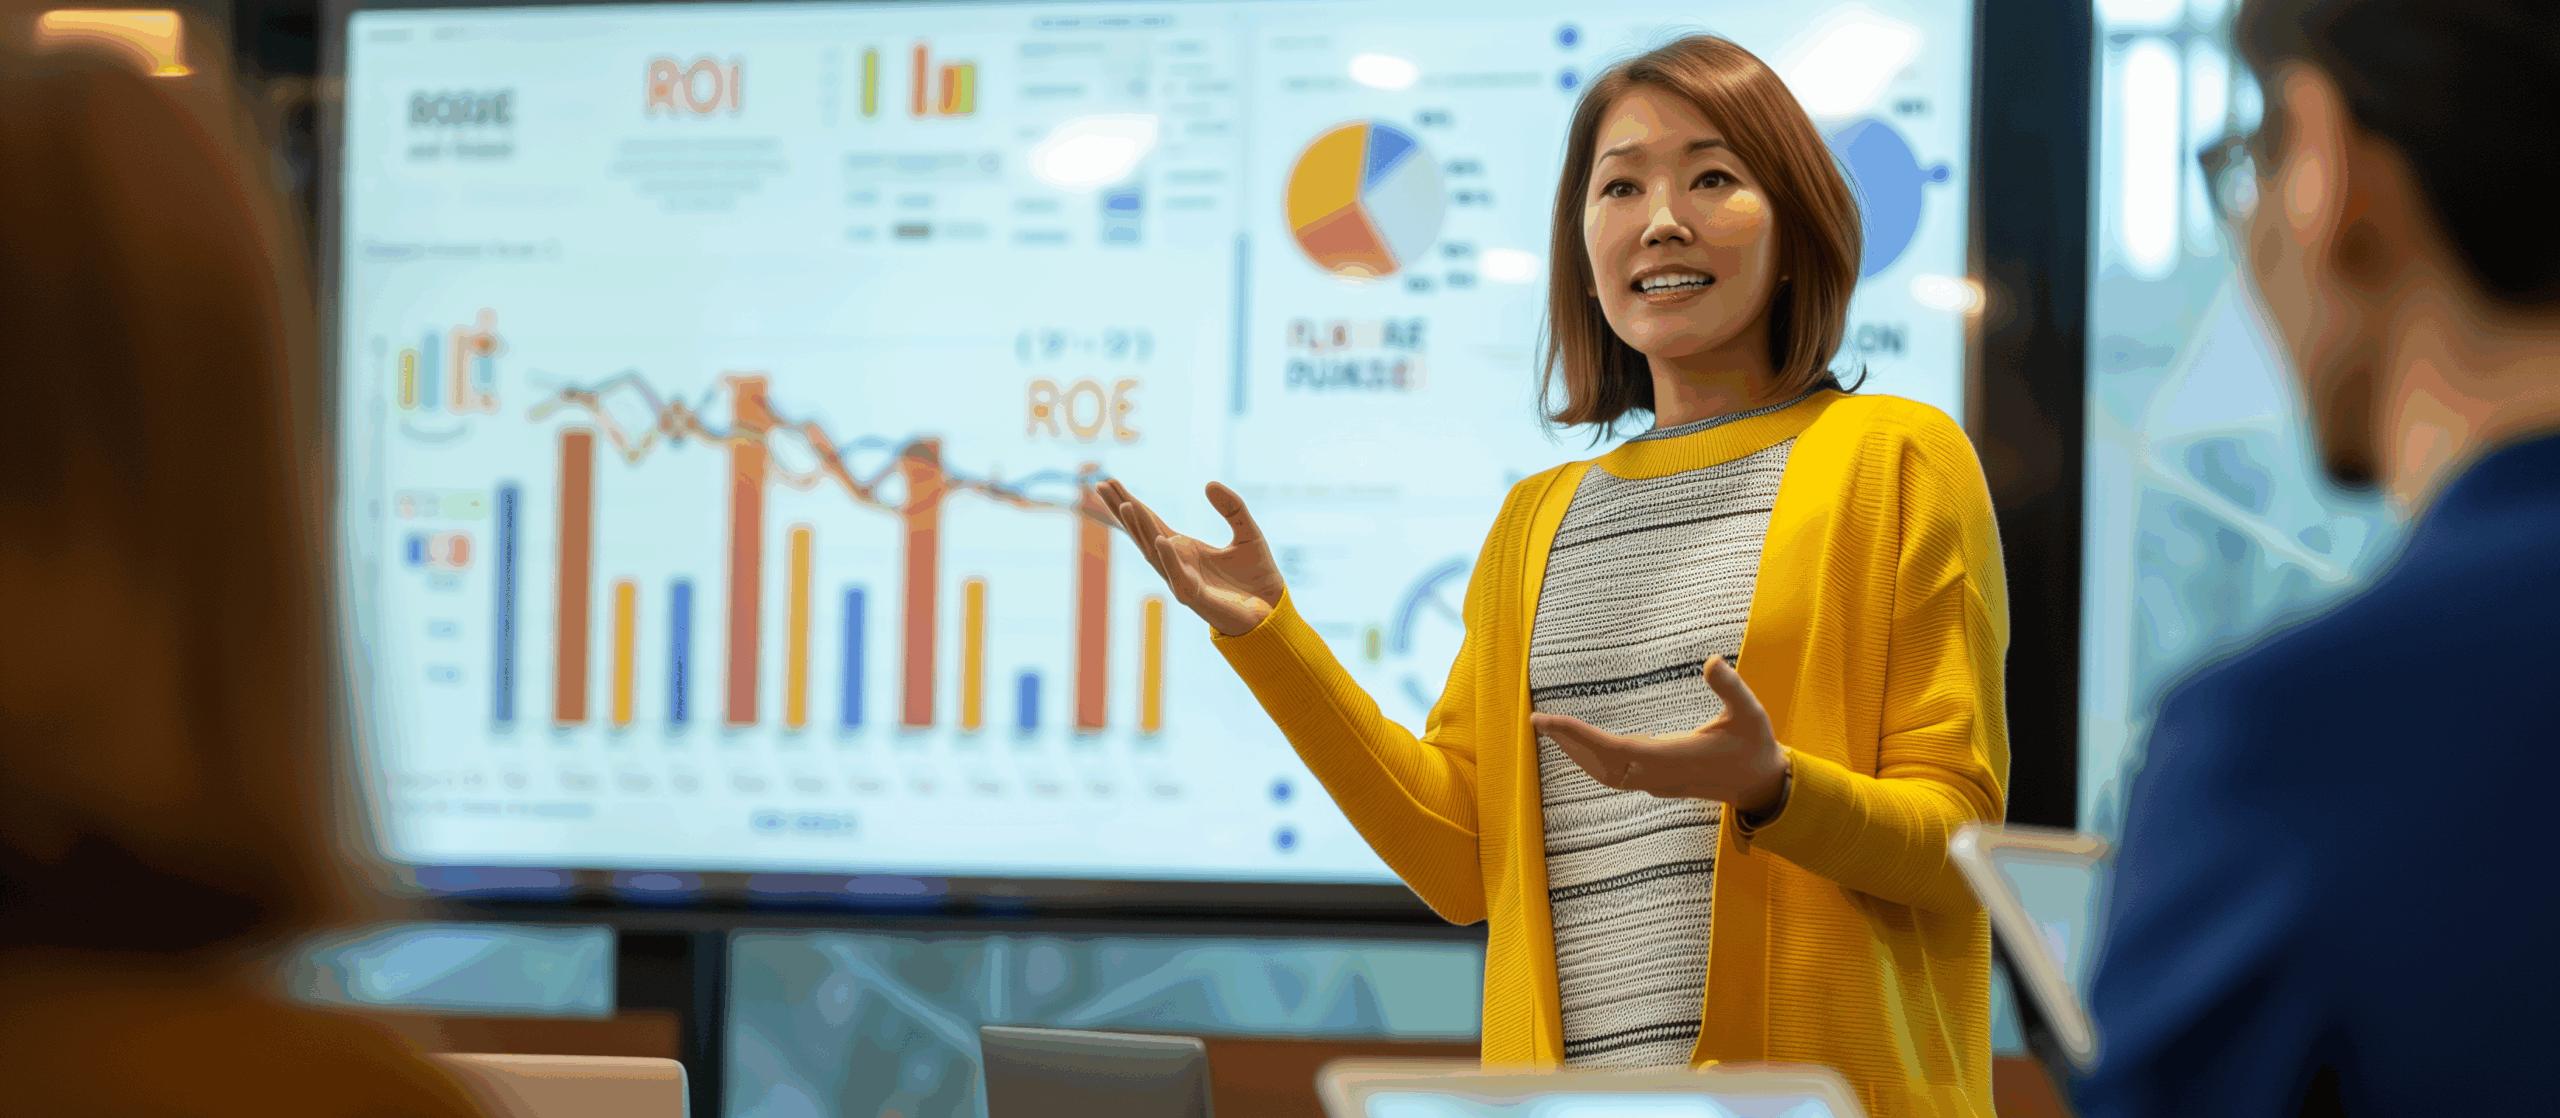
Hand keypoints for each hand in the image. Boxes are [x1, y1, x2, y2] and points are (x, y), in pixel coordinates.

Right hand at [1094, 478, 1286, 637]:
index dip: (1130, 502)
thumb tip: (1209, 484)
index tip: (1109, 482)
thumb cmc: (1256, 576)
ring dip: (1141, 529)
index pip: (1151, 522)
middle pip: (1143, 533)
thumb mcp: (1247, 532)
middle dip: (1122, 511)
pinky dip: (1169, 557)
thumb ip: (1232, 508)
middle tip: (1100, 486)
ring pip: (1155, 552)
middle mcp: (1177, 563)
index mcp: (1185, 549)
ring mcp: (1183, 580)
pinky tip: (1160, 538)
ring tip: (1127, 504)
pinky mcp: (1197, 597)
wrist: (1273, 610)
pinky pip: (1179, 575)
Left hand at [1530, 656, 1788, 813]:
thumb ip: (1731, 688)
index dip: (1580, 737)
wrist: (1762, 785)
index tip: (1551, 722)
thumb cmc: (1755, 746)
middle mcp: (1659, 775)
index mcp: (1674, 758)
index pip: (1615, 749)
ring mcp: (1657, 783)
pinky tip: (1580, 747)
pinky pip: (1615, 776)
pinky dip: (1592, 761)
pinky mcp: (1658, 783)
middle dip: (1568, 744)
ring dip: (1577, 754)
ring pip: (1605, 774)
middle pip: (1600, 764)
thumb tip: (1712, 660)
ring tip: (1551, 732)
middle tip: (1538, 721)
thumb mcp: (1750, 713)